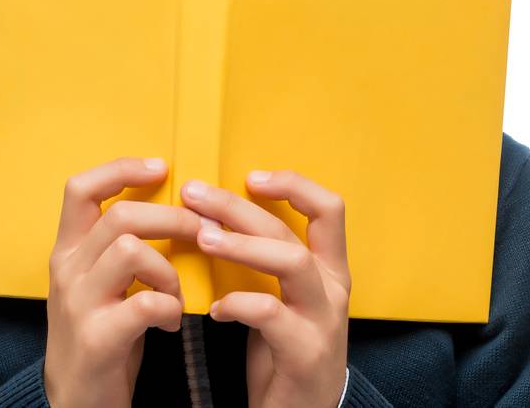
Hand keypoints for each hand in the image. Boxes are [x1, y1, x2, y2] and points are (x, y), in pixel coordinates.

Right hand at [44, 156, 201, 407]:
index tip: (162, 169)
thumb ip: (118, 247)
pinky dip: (169, 308)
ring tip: (176, 294)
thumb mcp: (98, 283)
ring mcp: (78, 303)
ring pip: (130, 250)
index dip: (121, 169)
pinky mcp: (97, 338)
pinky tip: (170, 322)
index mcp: (67, 250)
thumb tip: (175, 209)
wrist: (75, 403)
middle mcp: (67, 269)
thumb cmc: (100, 334)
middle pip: (120, 215)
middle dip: (173, 218)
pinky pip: (145, 303)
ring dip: (168, 268)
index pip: (80, 188)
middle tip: (205, 233)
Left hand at [181, 171, 350, 407]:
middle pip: (291, 229)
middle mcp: (334, 289)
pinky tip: (213, 310)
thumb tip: (215, 216)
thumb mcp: (284, 298)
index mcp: (330, 269)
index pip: (329, 208)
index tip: (250, 176)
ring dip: (241, 245)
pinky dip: (237, 305)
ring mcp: (324, 320)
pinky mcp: (306, 353)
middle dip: (238, 207)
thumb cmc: (285, 351)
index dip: (293, 184)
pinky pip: (271, 314)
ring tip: (202, 239)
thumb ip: (265, 261)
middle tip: (194, 196)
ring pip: (291, 261)